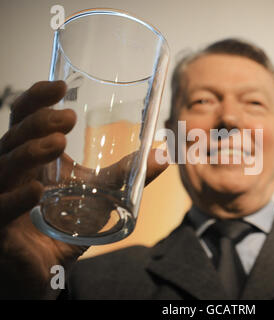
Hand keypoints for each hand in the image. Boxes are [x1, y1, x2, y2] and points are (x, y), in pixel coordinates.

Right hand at [0, 81, 167, 298]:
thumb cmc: (70, 222)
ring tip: (58, 142)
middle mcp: (14, 170)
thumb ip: (130, 174)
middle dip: (38, 122)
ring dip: (29, 151)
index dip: (35, 98)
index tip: (59, 86)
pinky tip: (38, 190)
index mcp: (33, 156)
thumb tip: (165, 153)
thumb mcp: (104, 193)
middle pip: (13, 135)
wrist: (50, 265)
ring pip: (4, 166)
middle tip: (68, 118)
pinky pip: (0, 208)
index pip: (25, 118)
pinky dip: (15, 199)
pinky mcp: (0, 226)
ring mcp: (3, 196)